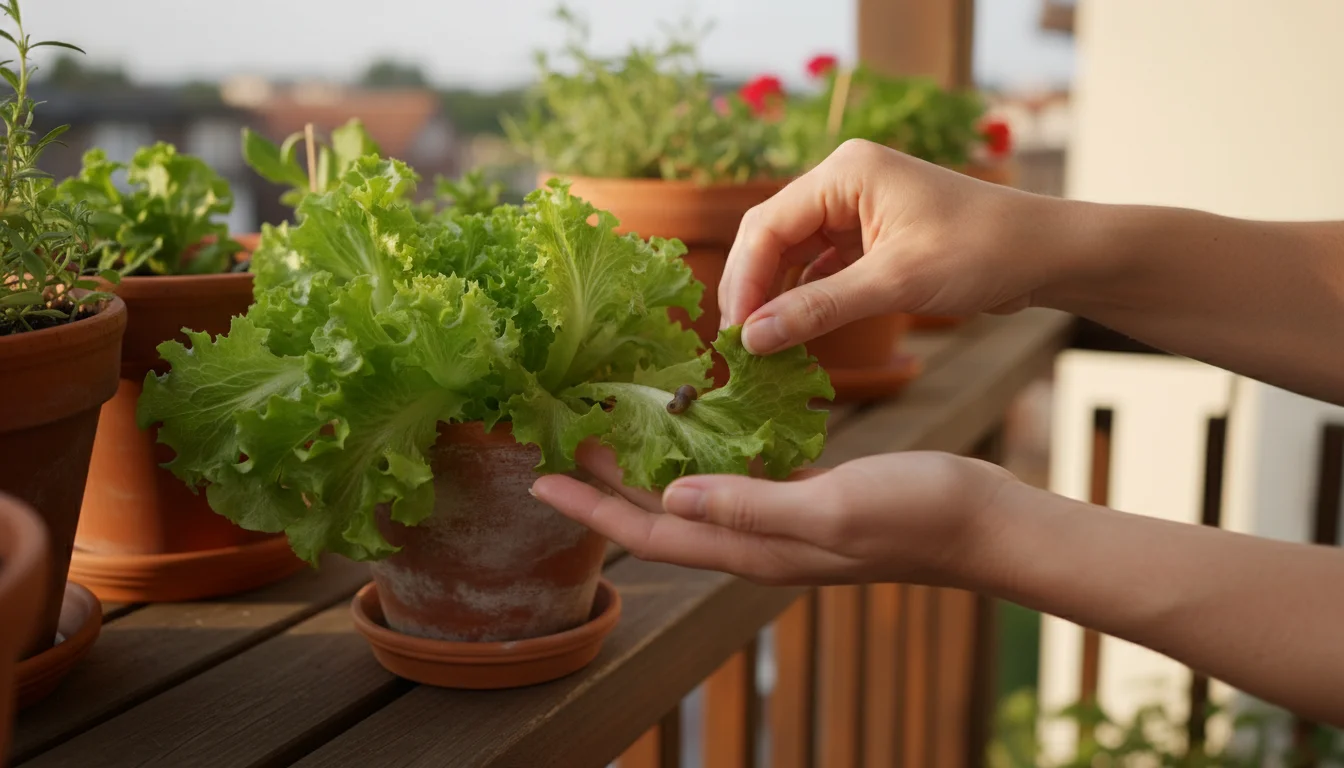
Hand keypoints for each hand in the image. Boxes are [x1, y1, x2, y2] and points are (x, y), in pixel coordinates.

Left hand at [531, 441, 1018, 586]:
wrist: (981, 522)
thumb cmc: (916, 514)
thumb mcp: (832, 507)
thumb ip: (752, 506)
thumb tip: (672, 497)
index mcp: (755, 548)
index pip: (652, 534)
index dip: (593, 512)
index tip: (540, 481)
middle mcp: (756, 542)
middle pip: (660, 519)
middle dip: (605, 490)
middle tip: (561, 445)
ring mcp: (780, 524)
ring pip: (692, 499)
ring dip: (646, 472)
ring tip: (610, 435)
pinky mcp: (804, 501)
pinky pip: (732, 481)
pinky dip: (699, 457)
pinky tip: (694, 430)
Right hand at [721, 139, 1066, 354]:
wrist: (1046, 253)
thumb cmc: (982, 252)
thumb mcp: (895, 283)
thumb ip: (819, 310)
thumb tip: (754, 340)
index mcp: (844, 172)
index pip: (767, 225)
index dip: (744, 281)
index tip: (736, 334)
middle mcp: (843, 182)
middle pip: (772, 237)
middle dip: (753, 289)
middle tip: (739, 345)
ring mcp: (855, 208)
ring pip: (792, 254)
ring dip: (776, 297)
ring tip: (761, 345)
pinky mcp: (870, 235)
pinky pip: (820, 267)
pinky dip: (805, 299)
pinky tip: (794, 332)